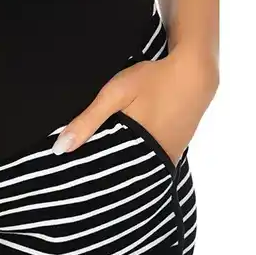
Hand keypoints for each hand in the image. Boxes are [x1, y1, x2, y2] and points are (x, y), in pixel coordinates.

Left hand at [51, 46, 218, 164]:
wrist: (196, 71)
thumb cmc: (153, 79)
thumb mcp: (115, 94)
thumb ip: (87, 121)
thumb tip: (60, 149)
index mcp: (140, 149)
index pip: (109, 176)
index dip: (93, 179)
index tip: (75, 183)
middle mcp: (158, 158)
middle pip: (125, 175)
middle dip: (106, 175)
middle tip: (85, 177)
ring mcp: (170, 153)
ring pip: (140, 168)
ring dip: (123, 166)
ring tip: (101, 166)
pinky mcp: (177, 146)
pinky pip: (153, 159)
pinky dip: (139, 157)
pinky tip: (127, 150)